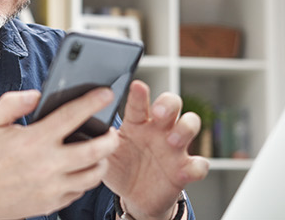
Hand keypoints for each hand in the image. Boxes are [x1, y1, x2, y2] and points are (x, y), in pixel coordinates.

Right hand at [0, 89, 122, 218]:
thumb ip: (12, 103)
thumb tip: (37, 94)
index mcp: (34, 140)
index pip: (72, 117)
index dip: (92, 102)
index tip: (106, 94)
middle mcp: (47, 165)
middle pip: (95, 151)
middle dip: (110, 139)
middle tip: (112, 131)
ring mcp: (51, 187)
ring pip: (93, 175)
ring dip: (102, 161)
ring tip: (100, 152)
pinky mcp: (52, 203)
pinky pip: (80, 191)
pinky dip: (85, 179)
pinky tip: (81, 169)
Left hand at [104, 80, 208, 219]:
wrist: (133, 198)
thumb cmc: (120, 168)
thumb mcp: (106, 155)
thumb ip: (100, 140)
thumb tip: (86, 124)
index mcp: (137, 124)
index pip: (139, 104)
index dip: (140, 95)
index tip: (137, 86)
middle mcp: (159, 130)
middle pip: (172, 104)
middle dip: (168, 104)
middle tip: (159, 113)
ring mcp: (175, 148)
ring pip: (190, 125)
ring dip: (185, 129)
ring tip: (172, 141)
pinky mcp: (185, 169)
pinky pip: (199, 164)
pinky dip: (195, 166)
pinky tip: (184, 171)